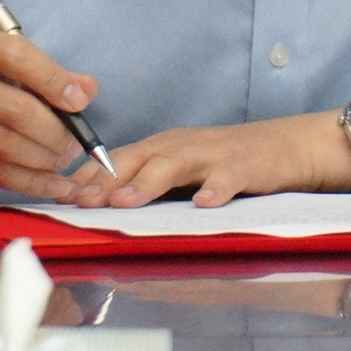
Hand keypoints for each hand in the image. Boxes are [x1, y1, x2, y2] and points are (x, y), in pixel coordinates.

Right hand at [0, 32, 101, 199]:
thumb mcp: (6, 72)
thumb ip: (49, 76)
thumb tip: (87, 89)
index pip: (16, 56)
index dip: (53, 79)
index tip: (79, 102)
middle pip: (16, 110)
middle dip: (56, 132)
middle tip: (75, 144)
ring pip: (7, 146)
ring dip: (45, 159)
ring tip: (63, 160)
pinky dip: (33, 183)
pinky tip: (55, 185)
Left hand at [71, 112, 350, 208]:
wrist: (287, 146)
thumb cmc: (228, 162)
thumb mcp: (183, 167)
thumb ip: (148, 181)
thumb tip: (99, 205)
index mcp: (163, 146)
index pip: (117, 158)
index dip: (90, 176)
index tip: (63, 196)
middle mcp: (182, 145)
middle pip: (137, 158)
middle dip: (106, 180)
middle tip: (82, 202)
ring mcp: (213, 154)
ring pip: (173, 164)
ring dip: (146, 183)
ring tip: (124, 202)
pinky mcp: (245, 165)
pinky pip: (228, 178)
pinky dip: (215, 190)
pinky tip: (203, 204)